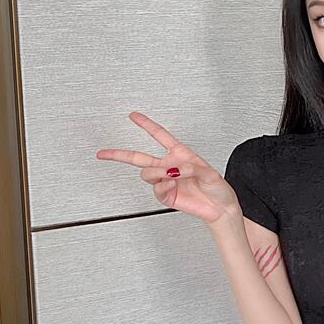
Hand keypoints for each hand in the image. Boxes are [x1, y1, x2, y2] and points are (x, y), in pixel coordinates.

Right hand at [95, 111, 239, 224]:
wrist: (220, 208)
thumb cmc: (217, 187)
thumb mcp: (209, 172)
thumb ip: (191, 168)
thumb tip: (174, 169)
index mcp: (180, 154)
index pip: (159, 135)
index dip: (146, 124)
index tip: (133, 115)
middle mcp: (170, 166)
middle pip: (138, 157)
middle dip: (119, 154)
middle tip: (103, 153)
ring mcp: (167, 181)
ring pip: (147, 174)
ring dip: (157, 173)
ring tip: (172, 176)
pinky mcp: (166, 196)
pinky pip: (156, 189)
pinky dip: (164, 186)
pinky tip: (173, 186)